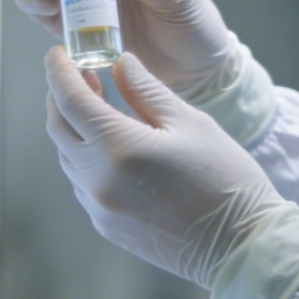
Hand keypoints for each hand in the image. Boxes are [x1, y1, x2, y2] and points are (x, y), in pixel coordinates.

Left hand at [44, 48, 283, 287]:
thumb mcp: (190, 123)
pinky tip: (110, 144)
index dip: (60, 71)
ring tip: (98, 105)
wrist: (239, 245)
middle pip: (60, 128)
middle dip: (61, 96)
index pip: (71, 100)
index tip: (58, 52)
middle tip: (80, 74)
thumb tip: (120, 63)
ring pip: (68, 156)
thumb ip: (146, 90)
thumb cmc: (224, 179)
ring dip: (75, 127)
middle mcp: (98, 180)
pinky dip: (86, 156)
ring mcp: (99, 207)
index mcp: (119, 148)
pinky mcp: (106, 225)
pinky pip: (83, 182)